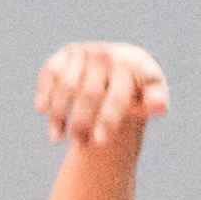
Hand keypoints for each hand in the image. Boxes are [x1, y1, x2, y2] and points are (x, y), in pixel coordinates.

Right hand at [36, 41, 169, 144]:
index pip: (116, 95)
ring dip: (58, 113)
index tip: (100, 142)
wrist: (120, 63)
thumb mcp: (153, 92)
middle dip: (82, 122)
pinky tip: (43, 111)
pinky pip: (50, 73)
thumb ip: (157, 100)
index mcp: (127, 65)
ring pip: (65, 85)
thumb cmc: (138, 86)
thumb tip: (157, 106)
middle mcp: (103, 55)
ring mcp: (82, 53)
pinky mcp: (64, 55)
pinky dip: (45, 92)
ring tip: (56, 138)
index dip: (108, 119)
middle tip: (79, 146)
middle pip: (88, 93)